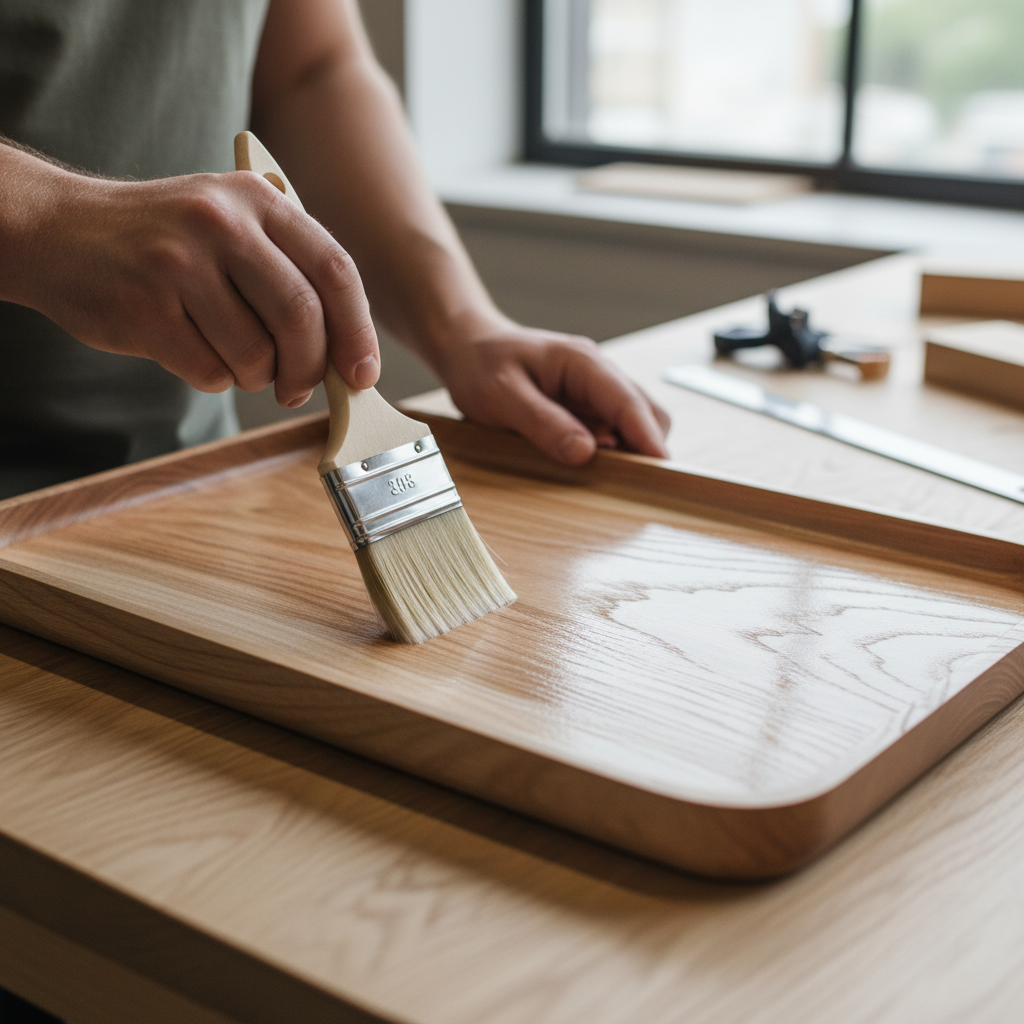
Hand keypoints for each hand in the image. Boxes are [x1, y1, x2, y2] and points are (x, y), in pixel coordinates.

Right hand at [5, 155, 378, 406]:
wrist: (59, 230)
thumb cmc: (164, 239)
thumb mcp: (231, 220)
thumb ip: (289, 268)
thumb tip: (348, 349)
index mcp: (256, 198)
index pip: (335, 269)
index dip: (358, 331)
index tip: (363, 372)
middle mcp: (221, 223)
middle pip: (301, 317)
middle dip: (310, 368)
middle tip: (299, 389)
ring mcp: (179, 264)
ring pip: (257, 354)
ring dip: (257, 377)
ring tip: (237, 361)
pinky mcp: (145, 310)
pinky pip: (211, 372)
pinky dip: (216, 378)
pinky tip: (195, 352)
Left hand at [436, 324, 669, 465]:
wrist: (467, 347)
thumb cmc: (480, 365)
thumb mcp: (502, 395)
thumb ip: (542, 422)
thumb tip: (584, 452)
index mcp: (582, 362)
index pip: (628, 402)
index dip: (647, 439)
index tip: (661, 472)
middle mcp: (597, 372)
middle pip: (644, 413)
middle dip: (642, 447)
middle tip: (623, 483)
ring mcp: (594, 388)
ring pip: (632, 422)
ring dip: (625, 450)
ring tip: (598, 475)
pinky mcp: (585, 404)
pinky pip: (610, 429)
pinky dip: (607, 449)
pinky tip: (582, 462)